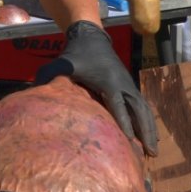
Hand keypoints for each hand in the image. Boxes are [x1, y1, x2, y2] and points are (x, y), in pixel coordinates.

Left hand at [36, 20, 158, 155]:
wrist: (91, 38)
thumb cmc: (76, 55)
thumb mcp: (63, 64)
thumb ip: (50, 75)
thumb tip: (36, 89)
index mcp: (108, 82)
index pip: (118, 105)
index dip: (124, 122)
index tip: (129, 141)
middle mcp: (123, 84)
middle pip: (138, 110)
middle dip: (144, 131)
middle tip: (149, 153)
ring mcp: (129, 85)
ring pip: (144, 109)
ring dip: (150, 129)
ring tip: (154, 151)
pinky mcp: (130, 86)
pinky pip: (143, 106)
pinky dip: (149, 121)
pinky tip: (151, 136)